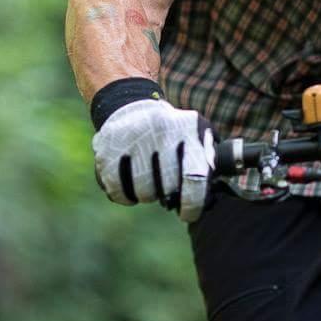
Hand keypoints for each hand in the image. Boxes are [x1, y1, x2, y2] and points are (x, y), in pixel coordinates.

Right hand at [93, 98, 214, 221]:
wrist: (131, 106)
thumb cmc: (172, 132)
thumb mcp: (197, 134)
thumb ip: (211, 160)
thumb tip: (213, 194)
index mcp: (187, 129)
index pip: (195, 176)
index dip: (193, 203)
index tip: (188, 214)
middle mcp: (160, 131)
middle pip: (167, 187)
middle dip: (169, 196)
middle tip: (166, 191)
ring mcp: (132, 139)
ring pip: (143, 191)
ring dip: (147, 196)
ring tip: (149, 184)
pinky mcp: (108, 149)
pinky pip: (117, 190)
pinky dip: (125, 197)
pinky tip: (131, 189)